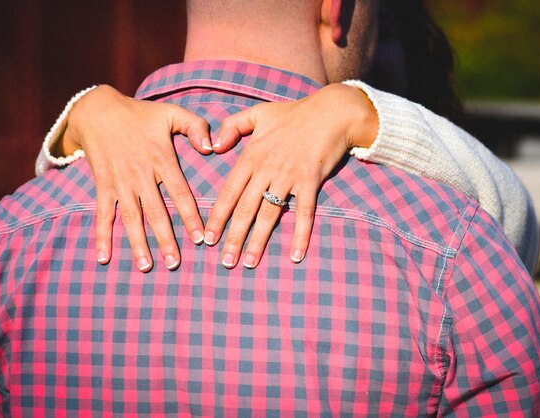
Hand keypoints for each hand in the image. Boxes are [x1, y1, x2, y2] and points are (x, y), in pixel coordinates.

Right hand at [63, 85, 211, 270]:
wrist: (98, 109)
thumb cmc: (140, 114)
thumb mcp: (171, 113)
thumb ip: (195, 126)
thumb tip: (211, 148)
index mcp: (161, 158)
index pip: (180, 192)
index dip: (190, 216)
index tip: (199, 238)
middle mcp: (141, 174)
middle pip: (155, 212)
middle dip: (165, 239)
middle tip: (174, 263)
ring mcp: (120, 181)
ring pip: (131, 217)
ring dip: (138, 243)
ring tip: (146, 267)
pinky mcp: (103, 185)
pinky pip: (103, 213)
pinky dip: (102, 236)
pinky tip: (104, 257)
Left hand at [204, 83, 377, 267]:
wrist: (331, 111)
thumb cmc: (293, 113)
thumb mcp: (258, 113)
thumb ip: (232, 126)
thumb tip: (214, 146)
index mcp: (251, 155)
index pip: (229, 191)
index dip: (217, 217)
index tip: (208, 238)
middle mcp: (266, 168)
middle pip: (245, 208)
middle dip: (233, 237)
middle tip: (225, 262)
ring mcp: (288, 176)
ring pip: (269, 214)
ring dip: (259, 240)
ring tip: (250, 262)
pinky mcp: (310, 181)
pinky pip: (303, 212)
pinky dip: (300, 234)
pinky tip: (295, 255)